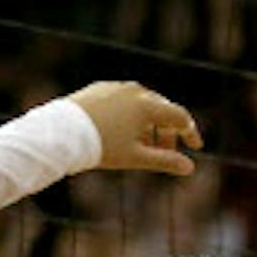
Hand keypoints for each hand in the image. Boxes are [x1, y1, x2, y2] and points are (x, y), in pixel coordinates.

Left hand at [65, 81, 202, 175]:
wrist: (62, 132)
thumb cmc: (101, 146)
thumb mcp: (136, 157)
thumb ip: (165, 161)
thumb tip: (189, 168)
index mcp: (148, 106)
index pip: (179, 117)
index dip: (190, 133)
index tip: (195, 147)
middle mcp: (135, 91)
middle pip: (162, 109)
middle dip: (168, 131)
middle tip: (167, 151)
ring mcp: (117, 87)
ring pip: (143, 104)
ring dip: (149, 124)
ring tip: (143, 145)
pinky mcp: (100, 88)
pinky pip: (124, 100)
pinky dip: (131, 115)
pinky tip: (124, 131)